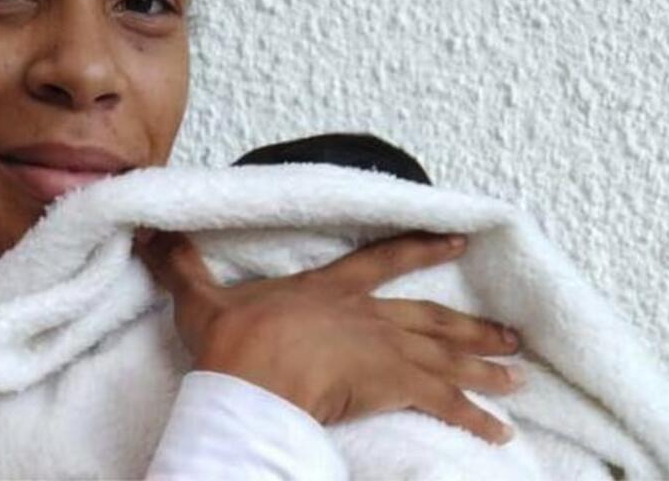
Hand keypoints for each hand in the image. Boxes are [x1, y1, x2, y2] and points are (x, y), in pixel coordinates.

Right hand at [132, 228, 523, 444]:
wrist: (249, 377)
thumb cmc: (230, 340)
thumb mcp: (200, 298)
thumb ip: (183, 267)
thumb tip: (152, 235)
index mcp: (326, 289)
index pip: (381, 262)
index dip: (419, 249)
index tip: (457, 239)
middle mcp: (363, 314)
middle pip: (427, 318)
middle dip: (470, 327)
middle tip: (510, 336)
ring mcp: (380, 348)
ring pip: (444, 357)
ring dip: (482, 368)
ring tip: (517, 379)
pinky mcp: (389, 384)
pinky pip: (442, 402)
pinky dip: (472, 417)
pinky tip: (499, 432)